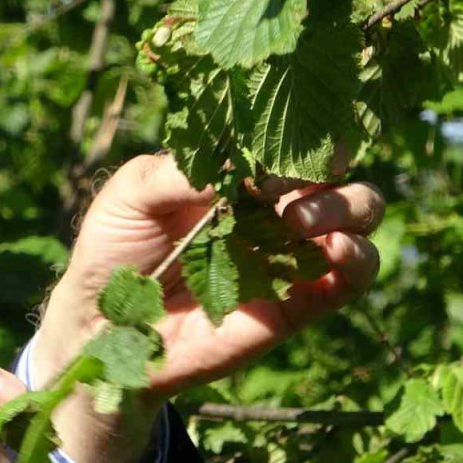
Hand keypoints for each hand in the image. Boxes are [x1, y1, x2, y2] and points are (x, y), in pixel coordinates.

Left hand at [34, 154, 383, 462]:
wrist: (103, 325)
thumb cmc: (114, 248)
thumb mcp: (134, 192)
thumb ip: (185, 170)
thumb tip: (245, 165)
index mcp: (240, 175)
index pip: (294, 142)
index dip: (300, 136)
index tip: (275, 149)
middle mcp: (274, 209)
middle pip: (340, 176)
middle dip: (330, 174)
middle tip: (287, 193)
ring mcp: (289, 256)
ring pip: (359, 221)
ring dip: (347, 211)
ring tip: (303, 223)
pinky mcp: (297, 305)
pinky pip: (350, 281)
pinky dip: (357, 261)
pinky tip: (335, 251)